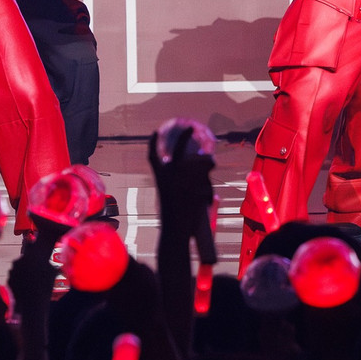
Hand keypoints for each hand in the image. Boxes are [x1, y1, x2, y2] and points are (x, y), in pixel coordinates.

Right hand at [148, 127, 215, 253]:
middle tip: (190, 128)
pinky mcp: (196, 187)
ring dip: (208, 165)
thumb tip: (204, 156)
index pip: (152, 156)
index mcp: (160, 177)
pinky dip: (206, 191)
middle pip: (180, 149)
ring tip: (206, 176)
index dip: (152, 143)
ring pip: (203, 163)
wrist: (175, 231)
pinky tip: (200, 202)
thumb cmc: (172, 213)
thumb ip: (181, 176)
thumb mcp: (170, 192)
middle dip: (185, 136)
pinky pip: (207, 183)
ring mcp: (183, 180)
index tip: (155, 132)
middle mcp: (170, 175)